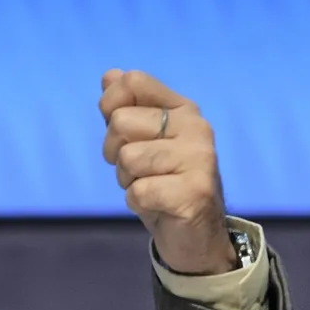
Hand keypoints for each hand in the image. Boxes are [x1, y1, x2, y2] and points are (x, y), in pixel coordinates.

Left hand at [99, 69, 237, 275]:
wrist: (193, 234)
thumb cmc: (162, 182)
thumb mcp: (140, 142)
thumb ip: (126, 109)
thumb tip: (110, 75)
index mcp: (182, 108)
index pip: (132, 82)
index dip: (110, 106)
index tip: (122, 133)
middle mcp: (196, 127)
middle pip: (120, 122)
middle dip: (115, 153)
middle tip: (138, 170)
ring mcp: (199, 158)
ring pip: (127, 158)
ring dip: (128, 180)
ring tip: (151, 187)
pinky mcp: (195, 192)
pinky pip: (138, 191)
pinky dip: (137, 202)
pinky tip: (158, 205)